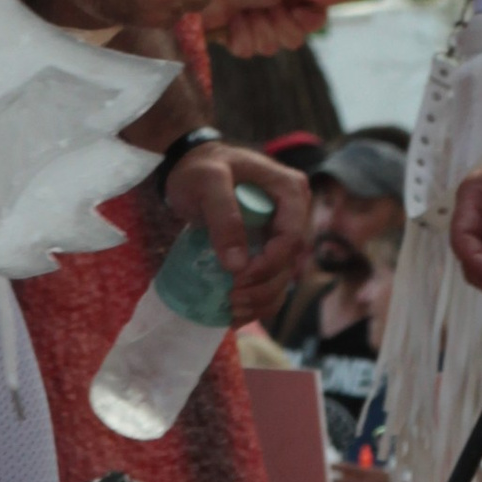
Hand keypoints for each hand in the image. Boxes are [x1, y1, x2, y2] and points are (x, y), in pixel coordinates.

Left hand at [166, 139, 307, 323]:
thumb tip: (237, 265)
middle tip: (231, 299)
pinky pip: (270, 280)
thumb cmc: (200, 168)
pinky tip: (235, 315)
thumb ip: (224, 216)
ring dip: (262, 301)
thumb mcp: (208, 182)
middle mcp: (293, 214)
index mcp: (290, 191)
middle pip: (289, 262)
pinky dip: (257, 301)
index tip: (239, 278)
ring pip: (282, 277)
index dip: (269, 264)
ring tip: (231, 311)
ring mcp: (281, 232)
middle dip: (263, 287)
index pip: (291, 237)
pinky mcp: (266, 247)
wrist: (189, 166)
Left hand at [210, 0, 342, 53]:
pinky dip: (238, 33)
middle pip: (294, 40)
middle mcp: (281, 22)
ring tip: (244, 9)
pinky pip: (247, 52)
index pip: (316, 23)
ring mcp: (261, 36)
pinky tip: (232, 21)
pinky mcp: (240, 46)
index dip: (306, 18)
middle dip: (276, 20)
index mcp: (295, 5)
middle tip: (264, 4)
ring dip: (255, 25)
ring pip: (270, 48)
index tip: (293, 6)